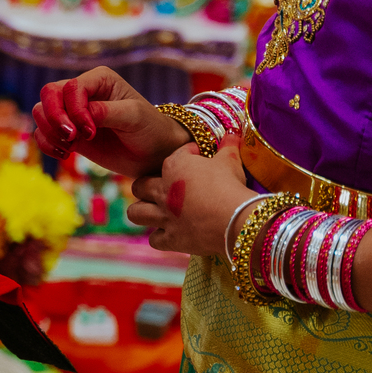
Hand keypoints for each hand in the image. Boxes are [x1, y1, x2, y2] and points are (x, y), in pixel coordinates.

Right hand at [33, 67, 189, 178]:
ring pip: (41, 112)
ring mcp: (72, 112)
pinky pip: (42, 133)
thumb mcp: (133, 117)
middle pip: (48, 93)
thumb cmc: (149, 129)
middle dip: (54, 117)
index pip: (72, 87)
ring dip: (50, 132)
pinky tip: (65, 154)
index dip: (74, 110)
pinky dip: (47, 144)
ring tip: (71, 146)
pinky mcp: (67, 132)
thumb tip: (83, 114)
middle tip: (71, 138)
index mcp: (99, 79)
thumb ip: (107, 112)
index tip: (90, 132)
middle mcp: (82, 91)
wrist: (153, 154)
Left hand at [126, 141, 254, 256]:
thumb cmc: (231, 185)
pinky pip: (154, 240)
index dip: (188, 156)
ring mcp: (164, 216)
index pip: (175, 156)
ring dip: (143, 211)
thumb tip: (233, 133)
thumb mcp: (231, 160)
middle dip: (147, 185)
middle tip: (162, 187)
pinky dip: (160, 237)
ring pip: (135, 213)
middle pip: (140, 186)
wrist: (235, 219)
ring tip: (155, 211)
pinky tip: (170, 234)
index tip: (199, 159)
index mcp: (174, 166)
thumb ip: (228, 145)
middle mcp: (162, 191)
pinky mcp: (172, 239)